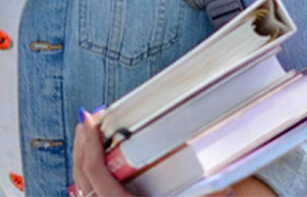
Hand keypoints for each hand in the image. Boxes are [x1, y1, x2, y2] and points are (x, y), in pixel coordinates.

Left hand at [71, 107, 275, 196]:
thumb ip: (210, 195)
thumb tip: (226, 180)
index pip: (96, 174)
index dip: (90, 144)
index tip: (91, 118)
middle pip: (81, 177)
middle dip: (81, 145)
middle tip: (89, 119)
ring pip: (80, 188)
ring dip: (82, 159)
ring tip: (90, 136)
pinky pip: (88, 196)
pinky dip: (87, 177)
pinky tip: (95, 164)